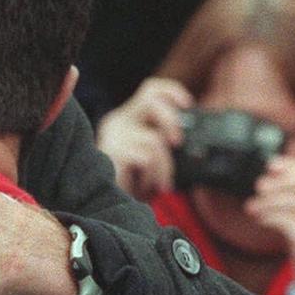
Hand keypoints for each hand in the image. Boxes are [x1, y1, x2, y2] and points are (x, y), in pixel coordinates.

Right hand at [95, 77, 193, 200]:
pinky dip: (154, 175)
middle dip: (171, 120)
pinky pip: (148, 158)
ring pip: (155, 139)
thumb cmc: (132, 183)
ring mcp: (114, 135)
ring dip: (164, 167)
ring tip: (159, 184)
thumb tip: (188, 140)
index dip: (172, 91)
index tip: (188, 104)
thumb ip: (164, 141)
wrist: (106, 205)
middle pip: (151, 100)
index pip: (151, 90)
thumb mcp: (151, 156)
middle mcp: (117, 121)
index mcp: (128, 118)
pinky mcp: (114, 151)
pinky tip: (146, 187)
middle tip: (177, 142)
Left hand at [246, 155, 294, 294]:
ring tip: (252, 207)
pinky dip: (266, 217)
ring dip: (264, 201)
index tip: (270, 166)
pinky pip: (282, 219)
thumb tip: (273, 176)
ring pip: (289, 199)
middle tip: (259, 187)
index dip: (291, 164)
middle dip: (278, 180)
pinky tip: (260, 220)